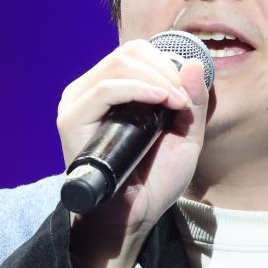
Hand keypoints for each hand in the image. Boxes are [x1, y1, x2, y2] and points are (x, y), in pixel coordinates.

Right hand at [57, 38, 210, 267]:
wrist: (135, 215)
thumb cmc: (156, 179)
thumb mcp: (186, 135)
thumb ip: (194, 101)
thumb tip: (194, 62)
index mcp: (115, 90)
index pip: (139, 53)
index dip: (168, 63)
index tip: (188, 91)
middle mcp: (93, 91)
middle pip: (129, 52)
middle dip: (165, 68)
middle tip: (183, 98)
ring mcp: (79, 103)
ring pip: (118, 64)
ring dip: (156, 77)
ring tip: (176, 102)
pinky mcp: (73, 119)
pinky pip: (105, 88)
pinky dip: (138, 88)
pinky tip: (161, 100)